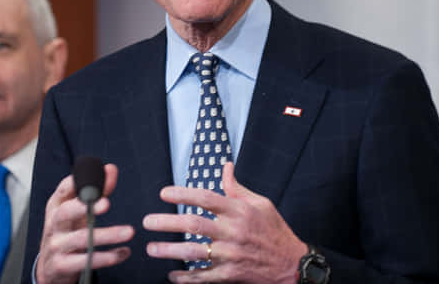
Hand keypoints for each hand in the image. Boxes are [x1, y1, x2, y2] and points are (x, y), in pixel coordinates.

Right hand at [35, 163, 133, 283]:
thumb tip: (111, 169)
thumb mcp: (77, 211)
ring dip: (107, 235)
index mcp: (56, 206)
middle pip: (66, 213)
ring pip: (81, 239)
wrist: (50, 267)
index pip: (63, 190)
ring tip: (129, 231)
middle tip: (107, 203)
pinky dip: (108, 257)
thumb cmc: (67, 231)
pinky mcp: (62, 266)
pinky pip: (87, 262)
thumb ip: (96, 191)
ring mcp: (56, 245)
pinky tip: (123, 252)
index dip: (76, 182)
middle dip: (85, 207)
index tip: (95, 176)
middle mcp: (53, 224)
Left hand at [143, 162, 307, 283]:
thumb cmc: (274, 230)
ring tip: (151, 248)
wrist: (292, 264)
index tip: (163, 193)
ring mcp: (231, 255)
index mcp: (239, 211)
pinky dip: (186, 277)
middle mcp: (233, 232)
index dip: (183, 194)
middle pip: (194, 225)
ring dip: (170, 251)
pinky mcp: (231, 275)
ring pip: (194, 252)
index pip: (206, 198)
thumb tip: (225, 166)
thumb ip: (237, 188)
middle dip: (167, 223)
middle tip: (147, 221)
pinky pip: (203, 277)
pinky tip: (172, 275)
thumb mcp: (260, 203)